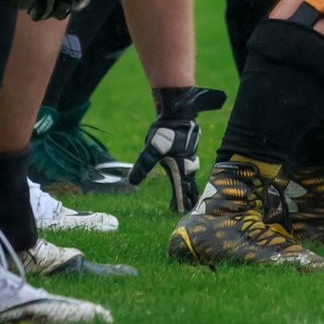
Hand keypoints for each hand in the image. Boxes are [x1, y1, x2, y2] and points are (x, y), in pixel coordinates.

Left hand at [126, 85, 226, 210]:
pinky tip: (185, 169)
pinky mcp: (188, 147)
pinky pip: (190, 165)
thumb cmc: (166, 131)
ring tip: (186, 190)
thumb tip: (132, 182)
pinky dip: (188, 173)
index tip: (180, 212)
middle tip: (187, 207)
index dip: (180, 200)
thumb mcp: (152, 149)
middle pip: (189, 184)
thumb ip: (143, 166)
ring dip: (189, 185)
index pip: (180, 189)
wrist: (179, 112)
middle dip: (187, 196)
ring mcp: (189, 155)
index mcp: (180, 167)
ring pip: (190, 174)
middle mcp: (187, 163)